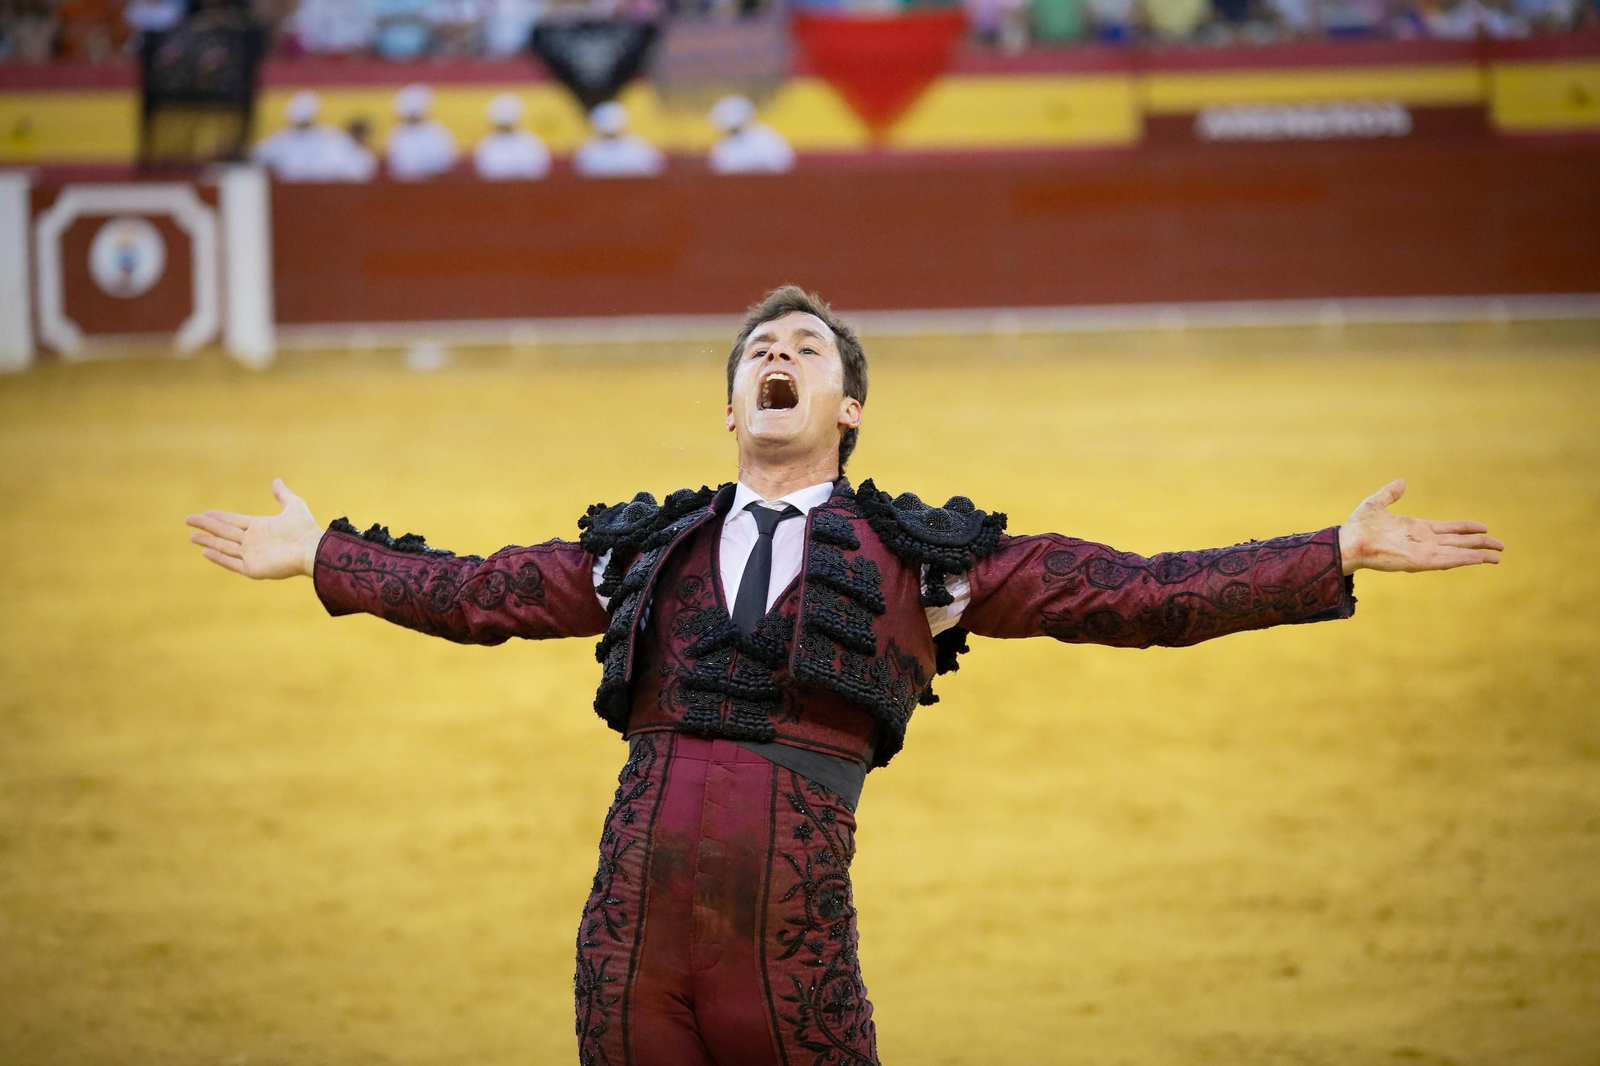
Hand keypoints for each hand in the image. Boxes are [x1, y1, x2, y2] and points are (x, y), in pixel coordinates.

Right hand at [186, 478, 321, 579]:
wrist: (312, 549)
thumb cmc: (305, 529)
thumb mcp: (294, 506)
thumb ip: (283, 495)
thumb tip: (276, 480)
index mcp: (261, 527)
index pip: (234, 521)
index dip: (219, 517)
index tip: (205, 512)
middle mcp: (254, 541)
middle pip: (224, 532)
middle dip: (206, 526)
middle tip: (188, 520)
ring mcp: (252, 555)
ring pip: (224, 547)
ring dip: (208, 541)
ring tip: (191, 537)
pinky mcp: (253, 568)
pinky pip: (231, 562)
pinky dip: (218, 558)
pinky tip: (205, 552)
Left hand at [1338, 479, 1503, 574]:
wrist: (1348, 542)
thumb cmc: (1357, 527)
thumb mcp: (1375, 504)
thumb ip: (1389, 494)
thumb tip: (1401, 481)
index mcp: (1416, 529)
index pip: (1448, 528)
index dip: (1466, 528)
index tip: (1484, 527)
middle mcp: (1423, 541)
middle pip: (1459, 542)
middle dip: (1480, 543)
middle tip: (1501, 545)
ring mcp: (1424, 552)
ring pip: (1458, 553)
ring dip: (1479, 554)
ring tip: (1498, 556)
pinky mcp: (1421, 561)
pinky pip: (1448, 560)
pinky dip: (1465, 559)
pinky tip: (1481, 559)